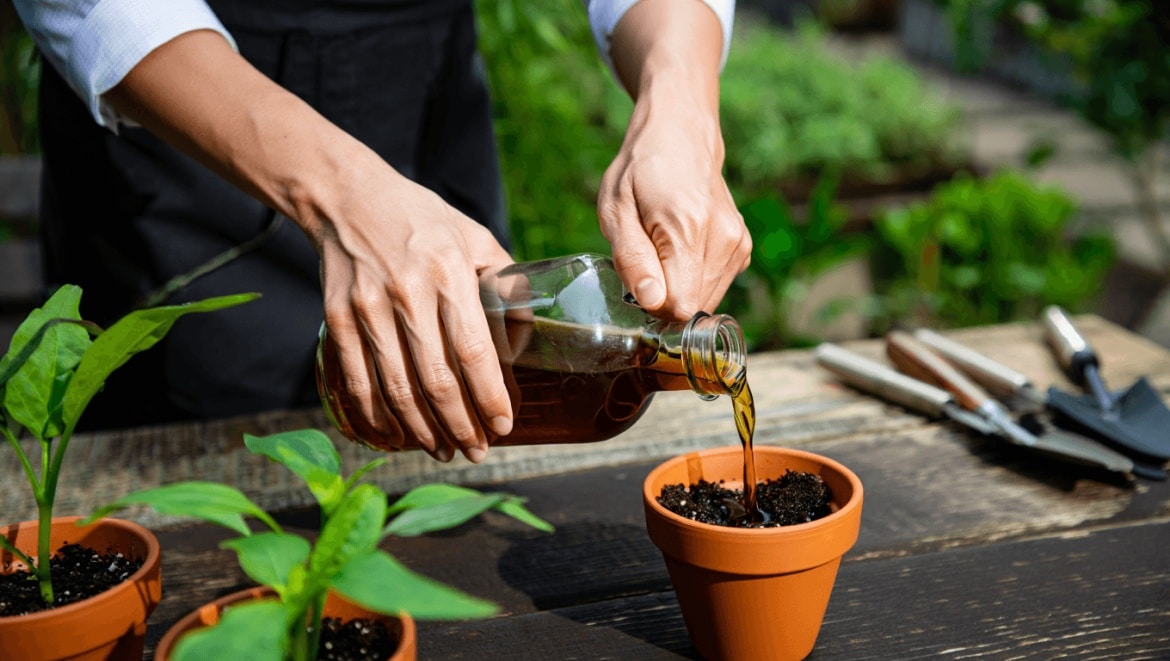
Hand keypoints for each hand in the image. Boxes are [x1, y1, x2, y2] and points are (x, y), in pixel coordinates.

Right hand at [315, 152, 515, 462]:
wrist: (348, 198)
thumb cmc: (422, 220)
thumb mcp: (474, 237)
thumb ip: (504, 283)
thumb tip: (527, 335)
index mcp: (448, 272)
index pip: (473, 350)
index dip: (489, 396)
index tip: (503, 426)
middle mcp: (407, 293)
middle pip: (436, 380)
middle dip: (460, 426)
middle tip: (476, 451)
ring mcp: (367, 309)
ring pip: (396, 390)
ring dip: (422, 431)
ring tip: (443, 450)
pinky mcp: (338, 319)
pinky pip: (358, 383)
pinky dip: (377, 419)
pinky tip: (396, 437)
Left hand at [599, 0, 751, 320]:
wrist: (682, 134)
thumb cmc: (639, 169)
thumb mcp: (615, 209)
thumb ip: (632, 258)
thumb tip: (651, 302)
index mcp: (688, 231)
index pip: (677, 307)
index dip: (651, 304)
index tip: (637, 280)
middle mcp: (723, 241)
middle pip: (692, 308)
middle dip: (664, 296)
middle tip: (647, 258)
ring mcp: (738, 245)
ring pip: (704, 300)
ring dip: (679, 286)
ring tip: (664, 248)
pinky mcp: (743, 247)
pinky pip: (715, 285)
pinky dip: (694, 277)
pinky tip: (682, 248)